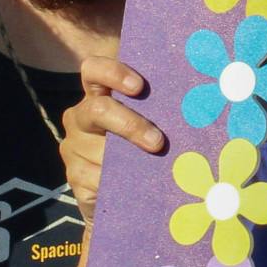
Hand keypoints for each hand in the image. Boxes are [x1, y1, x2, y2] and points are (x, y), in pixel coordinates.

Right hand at [60, 54, 164, 226]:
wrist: (123, 195)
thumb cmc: (142, 146)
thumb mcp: (148, 123)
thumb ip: (157, 110)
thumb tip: (192, 106)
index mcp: (97, 95)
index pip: (94, 70)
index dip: (113, 73)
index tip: (139, 86)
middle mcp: (80, 117)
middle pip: (98, 110)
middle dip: (130, 125)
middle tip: (157, 142)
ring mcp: (73, 148)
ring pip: (100, 151)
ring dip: (131, 162)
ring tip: (156, 171)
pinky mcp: (75, 178)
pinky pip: (96, 180)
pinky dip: (119, 184)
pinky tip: (135, 188)